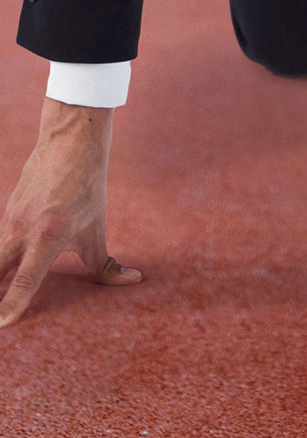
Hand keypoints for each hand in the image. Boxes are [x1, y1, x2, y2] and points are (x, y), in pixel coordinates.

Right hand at [0, 98, 141, 327]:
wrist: (69, 142)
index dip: (11, 305)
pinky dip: (0, 258)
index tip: (3, 325)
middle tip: (0, 319)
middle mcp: (23, 230)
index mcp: (49, 236)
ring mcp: (10, 219)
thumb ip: (107, 264)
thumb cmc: (87, 187)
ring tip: (4, 293)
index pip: (25, 279)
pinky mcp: (6, 211)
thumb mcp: (97, 228)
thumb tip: (133, 281)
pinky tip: (7, 268)